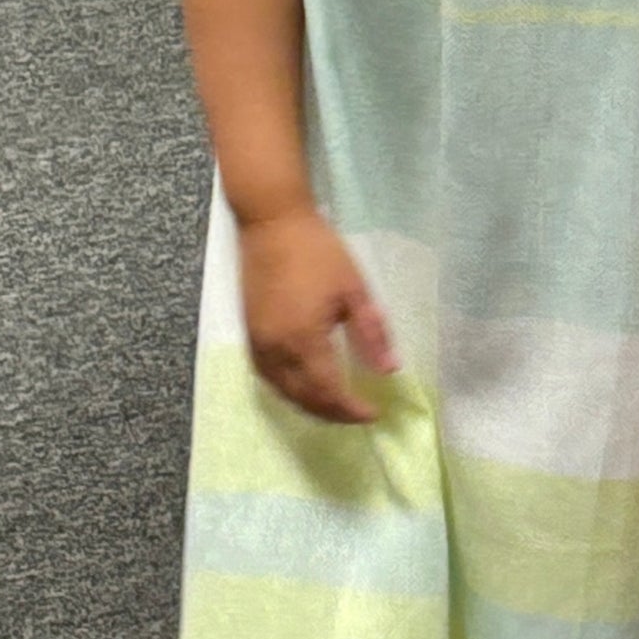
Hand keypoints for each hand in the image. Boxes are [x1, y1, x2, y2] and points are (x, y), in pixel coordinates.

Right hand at [238, 208, 397, 423]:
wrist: (272, 223)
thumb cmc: (318, 251)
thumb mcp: (354, 289)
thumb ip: (371, 333)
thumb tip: (389, 370)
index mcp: (304, 339)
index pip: (329, 392)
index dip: (351, 410)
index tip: (374, 414)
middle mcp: (276, 350)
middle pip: (304, 398)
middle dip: (332, 414)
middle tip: (358, 414)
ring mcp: (258, 344)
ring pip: (283, 392)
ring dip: (310, 406)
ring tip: (336, 407)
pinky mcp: (249, 335)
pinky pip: (269, 378)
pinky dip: (289, 391)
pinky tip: (305, 388)